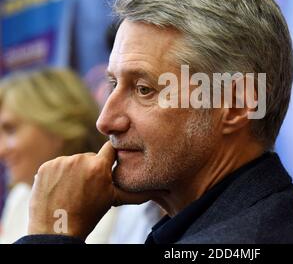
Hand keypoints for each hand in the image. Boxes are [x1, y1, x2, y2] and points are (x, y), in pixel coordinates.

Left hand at [28, 141, 150, 239]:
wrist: (57, 230)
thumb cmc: (89, 215)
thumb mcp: (114, 200)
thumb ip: (136, 191)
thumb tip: (161, 188)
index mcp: (99, 166)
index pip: (110, 149)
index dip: (111, 155)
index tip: (110, 161)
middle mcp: (80, 159)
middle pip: (91, 157)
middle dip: (91, 168)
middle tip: (88, 187)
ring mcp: (60, 163)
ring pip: (73, 161)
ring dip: (74, 171)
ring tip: (72, 190)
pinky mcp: (45, 167)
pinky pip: (57, 166)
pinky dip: (58, 175)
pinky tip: (60, 189)